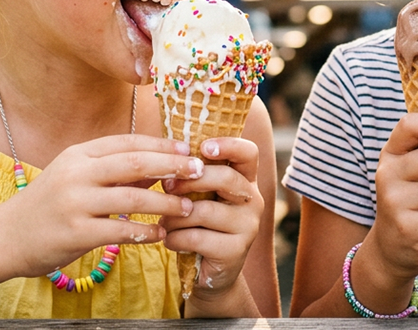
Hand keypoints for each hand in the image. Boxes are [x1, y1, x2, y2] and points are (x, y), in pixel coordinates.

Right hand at [0, 134, 203, 277]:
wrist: (4, 237)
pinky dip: (146, 232)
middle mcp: (76, 173)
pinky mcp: (75, 233)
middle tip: (199, 171)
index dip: (162, 145)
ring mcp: (74, 203)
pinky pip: (121, 231)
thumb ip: (113, 170)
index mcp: (79, 154)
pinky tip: (162, 234)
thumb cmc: (48, 206)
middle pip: (135, 162)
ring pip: (133, 197)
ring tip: (188, 207)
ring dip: (166, 202)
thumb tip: (159, 165)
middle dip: (172, 165)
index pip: (128, 142)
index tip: (189, 149)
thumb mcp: (76, 177)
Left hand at [160, 136, 262, 298]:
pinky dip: (175, 238)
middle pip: (226, 178)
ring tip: (164, 222)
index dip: (228, 145)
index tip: (203, 148)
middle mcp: (253, 200)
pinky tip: (170, 241)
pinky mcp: (237, 250)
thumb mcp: (199, 196)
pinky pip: (197, 237)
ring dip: (175, 216)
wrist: (209, 273)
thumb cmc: (199, 225)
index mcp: (245, 180)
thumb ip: (192, 176)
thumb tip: (166, 156)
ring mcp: (249, 226)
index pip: (248, 153)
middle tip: (167, 187)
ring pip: (205, 210)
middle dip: (189, 181)